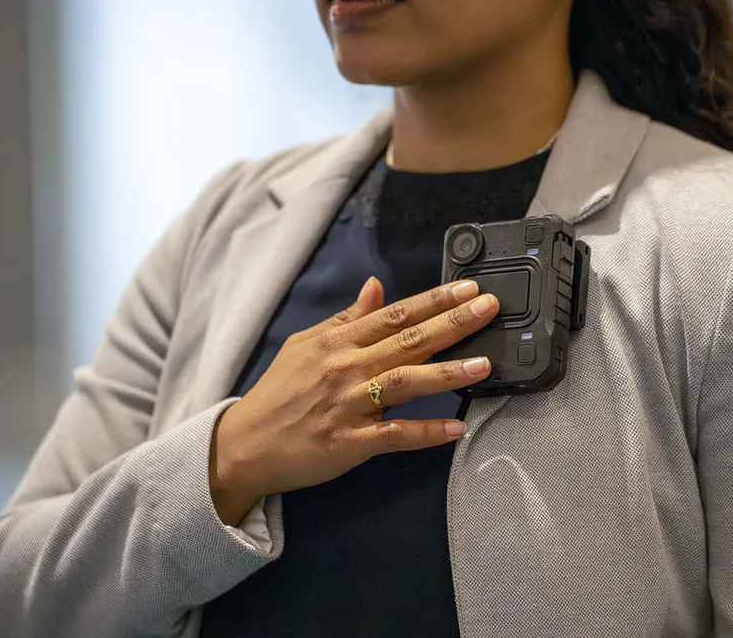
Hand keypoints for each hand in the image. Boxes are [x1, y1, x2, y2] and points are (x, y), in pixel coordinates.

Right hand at [208, 277, 498, 524]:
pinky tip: (455, 429)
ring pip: (404, 383)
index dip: (434, 300)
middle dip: (452, 323)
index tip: (468, 288)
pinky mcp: (348, 443)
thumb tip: (376, 286)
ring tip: (484, 364)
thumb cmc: (279, 393)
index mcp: (338, 342)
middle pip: (407, 340)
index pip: (394, 314)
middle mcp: (346, 368)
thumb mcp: (306, 345)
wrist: (244, 445)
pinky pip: (393, 435)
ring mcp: (348, 405)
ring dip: (447, 373)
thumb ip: (346, 318)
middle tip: (488, 308)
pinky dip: (424, 432)